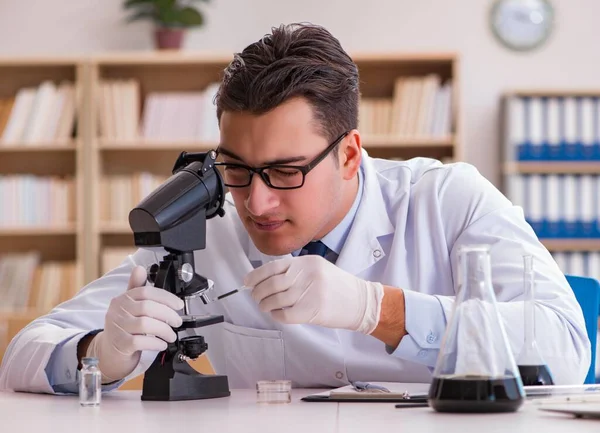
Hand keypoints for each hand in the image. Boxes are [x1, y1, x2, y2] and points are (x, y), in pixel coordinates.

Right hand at [86, 266, 183, 382]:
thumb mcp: (129, 305)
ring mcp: (117, 328)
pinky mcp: (120, 344)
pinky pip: (140, 342)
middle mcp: (118, 311)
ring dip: (164, 330)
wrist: (109, 351)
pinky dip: (155, 343)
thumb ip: (136, 287)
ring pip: (145, 325)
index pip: (146, 292)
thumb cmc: (123, 325)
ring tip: (171, 335)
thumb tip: (140, 268)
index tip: (179, 305)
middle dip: (168, 314)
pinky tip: (161, 344)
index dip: (166, 297)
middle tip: (178, 322)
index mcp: (122, 298)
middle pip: (147, 308)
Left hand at [244, 256, 383, 333]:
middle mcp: (307, 275)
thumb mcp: (317, 268)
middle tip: (256, 297)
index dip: (256, 275)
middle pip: (271, 284)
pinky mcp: (311, 310)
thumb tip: (265, 279)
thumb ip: (294, 271)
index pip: (273, 267)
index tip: (247, 282)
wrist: (361, 302)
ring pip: (275, 300)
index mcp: (307, 262)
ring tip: (266, 307)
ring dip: (265, 305)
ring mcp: (309, 292)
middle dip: (258, 293)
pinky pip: (284, 314)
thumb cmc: (337, 286)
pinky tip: (278, 314)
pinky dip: (277, 315)